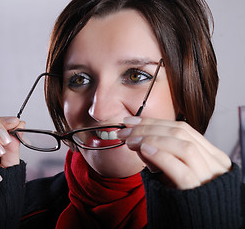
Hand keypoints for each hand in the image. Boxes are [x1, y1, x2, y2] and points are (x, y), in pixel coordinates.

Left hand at [117, 117, 231, 189]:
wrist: (194, 221)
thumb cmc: (181, 196)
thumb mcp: (171, 170)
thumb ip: (159, 153)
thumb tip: (135, 137)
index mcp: (211, 154)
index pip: (182, 128)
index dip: (153, 122)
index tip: (129, 121)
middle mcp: (215, 163)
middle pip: (180, 133)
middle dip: (148, 128)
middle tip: (124, 132)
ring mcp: (209, 177)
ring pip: (183, 147)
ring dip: (152, 139)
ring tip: (131, 142)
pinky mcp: (198, 192)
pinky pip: (181, 170)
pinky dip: (161, 156)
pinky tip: (144, 150)